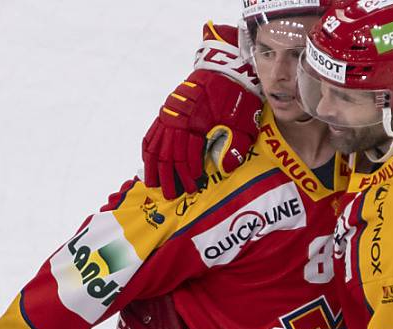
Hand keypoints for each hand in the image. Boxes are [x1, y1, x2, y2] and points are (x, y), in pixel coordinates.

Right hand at [142, 69, 261, 198]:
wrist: (225, 69)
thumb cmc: (237, 96)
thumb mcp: (244, 121)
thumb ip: (236, 145)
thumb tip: (225, 168)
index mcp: (196, 122)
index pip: (186, 155)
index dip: (188, 174)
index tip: (191, 188)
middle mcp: (178, 119)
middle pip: (168, 154)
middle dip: (169, 177)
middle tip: (170, 195)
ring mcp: (169, 114)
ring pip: (156, 145)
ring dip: (154, 167)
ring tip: (152, 184)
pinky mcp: (167, 110)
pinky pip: (152, 132)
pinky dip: (149, 149)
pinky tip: (148, 162)